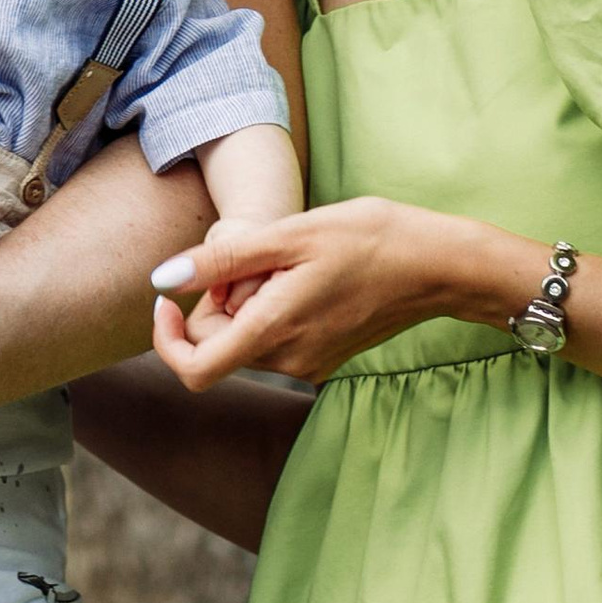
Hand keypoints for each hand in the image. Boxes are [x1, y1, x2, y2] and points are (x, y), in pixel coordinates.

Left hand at [150, 198, 533, 392]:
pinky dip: (271, 309)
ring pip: (246, 341)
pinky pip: (276, 339)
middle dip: (215, 302)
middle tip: (250, 253)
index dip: (166, 338)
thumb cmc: (369, 237)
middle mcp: (289, 361)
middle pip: (218, 346)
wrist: (438, 263)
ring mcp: (310, 364)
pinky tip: (304, 273)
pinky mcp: (325, 357)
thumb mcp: (289, 233)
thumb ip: (222, 260)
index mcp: (275, 332)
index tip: (168, 297)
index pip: (193, 369)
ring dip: (245, 303)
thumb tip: (163, 280)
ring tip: (285, 259)